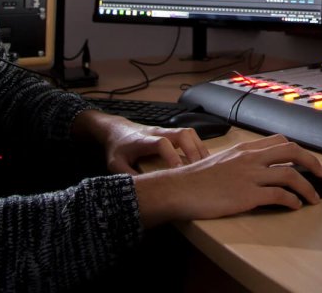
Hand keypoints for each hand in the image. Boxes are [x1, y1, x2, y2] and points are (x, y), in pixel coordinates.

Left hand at [72, 109, 207, 173]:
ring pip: (189, 133)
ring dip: (199, 147)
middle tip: (199, 169)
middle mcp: (159, 132)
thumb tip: (141, 193)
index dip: (172, 156)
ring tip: (206, 165)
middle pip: (182, 134)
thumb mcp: (115, 164)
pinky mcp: (171, 133)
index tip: (179, 171)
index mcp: (144, 140)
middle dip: (193, 150)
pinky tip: (202, 160)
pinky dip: (198, 146)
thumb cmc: (118, 148)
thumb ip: (127, 176)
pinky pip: (189, 135)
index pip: (162, 143)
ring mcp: (166, 130)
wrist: (117, 129)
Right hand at [134, 133, 321, 226]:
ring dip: (307, 187)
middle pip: (291, 152)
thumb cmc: (197, 178)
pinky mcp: (247, 195)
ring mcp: (250, 176)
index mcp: (246, 149)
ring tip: (314, 198)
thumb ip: (241, 161)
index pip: (280, 141)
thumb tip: (258, 169)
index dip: (298, 150)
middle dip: (311, 162)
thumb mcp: (222, 159)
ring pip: (290, 175)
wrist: (180, 188)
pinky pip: (278, 196)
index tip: (306, 160)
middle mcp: (251, 158)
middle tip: (321, 175)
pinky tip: (295, 206)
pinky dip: (292, 201)